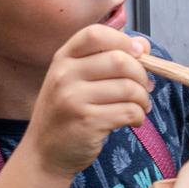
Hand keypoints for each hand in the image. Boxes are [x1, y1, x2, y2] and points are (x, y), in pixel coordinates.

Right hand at [20, 25, 153, 177]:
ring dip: (143, 99)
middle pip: (119, 60)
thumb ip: (107, 58)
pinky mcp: (87, 122)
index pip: (96, 33)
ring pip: (128, 88)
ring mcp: (74, 99)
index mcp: (63, 58)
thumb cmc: (66, 112)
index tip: (138, 53)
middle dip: (141, 74)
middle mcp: (65, 75)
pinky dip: (139, 116)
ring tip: (140, 106)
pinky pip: (129, 111)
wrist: (43, 153)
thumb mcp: (77, 80)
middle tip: (145, 87)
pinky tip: (134, 120)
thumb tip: (142, 45)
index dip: (123, 40)